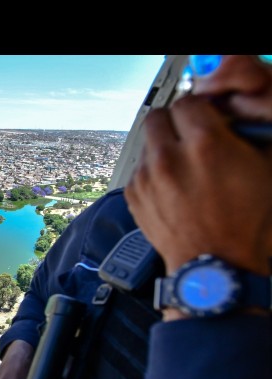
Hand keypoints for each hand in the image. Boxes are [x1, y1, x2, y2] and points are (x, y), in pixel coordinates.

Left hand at [125, 93, 271, 276]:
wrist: (214, 264)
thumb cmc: (243, 222)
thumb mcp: (263, 167)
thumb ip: (243, 133)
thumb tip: (229, 116)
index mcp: (205, 144)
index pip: (187, 102)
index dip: (198, 109)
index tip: (203, 119)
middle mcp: (169, 157)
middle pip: (157, 117)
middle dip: (172, 123)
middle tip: (186, 136)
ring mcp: (147, 177)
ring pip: (146, 144)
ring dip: (162, 149)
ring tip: (182, 167)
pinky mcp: (133, 194)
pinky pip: (139, 169)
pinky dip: (152, 172)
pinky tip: (172, 187)